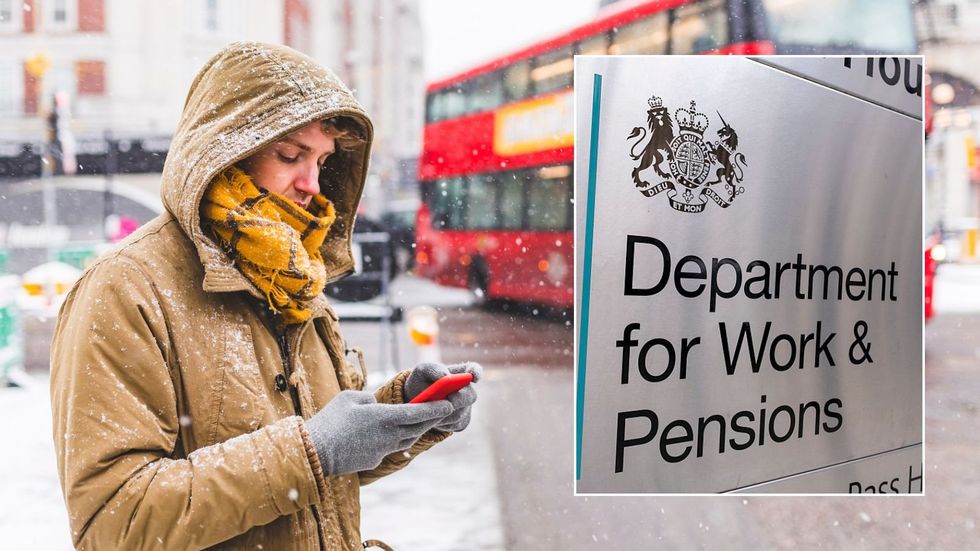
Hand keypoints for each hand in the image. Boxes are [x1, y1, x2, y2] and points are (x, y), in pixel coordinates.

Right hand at [304, 390, 452, 475]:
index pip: (417, 412)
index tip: (449, 403)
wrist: (316, 453)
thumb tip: (376, 402)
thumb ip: (368, 397)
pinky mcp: (375, 460)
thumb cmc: (330, 421)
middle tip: (443, 410)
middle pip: (418, 427)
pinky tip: (393, 434)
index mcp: (384, 416)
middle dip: (432, 418)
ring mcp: (382, 450)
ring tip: (423, 420)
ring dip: (417, 429)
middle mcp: (388, 435)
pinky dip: (395, 440)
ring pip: (407, 438)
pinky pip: (391, 448)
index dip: (435, 408)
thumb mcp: (349, 398)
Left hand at [404, 362, 481, 431]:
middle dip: (460, 399)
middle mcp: (467, 390)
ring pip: (460, 413)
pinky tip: (433, 418)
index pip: (474, 370)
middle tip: (448, 399)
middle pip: (471, 395)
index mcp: (460, 373)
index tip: (473, 377)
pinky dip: (442, 423)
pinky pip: (455, 424)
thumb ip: (434, 369)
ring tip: (429, 409)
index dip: (476, 373)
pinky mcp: (462, 422)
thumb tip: (445, 376)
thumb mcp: (422, 371)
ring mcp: (466, 407)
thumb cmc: (421, 383)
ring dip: (444, 413)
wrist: (416, 404)